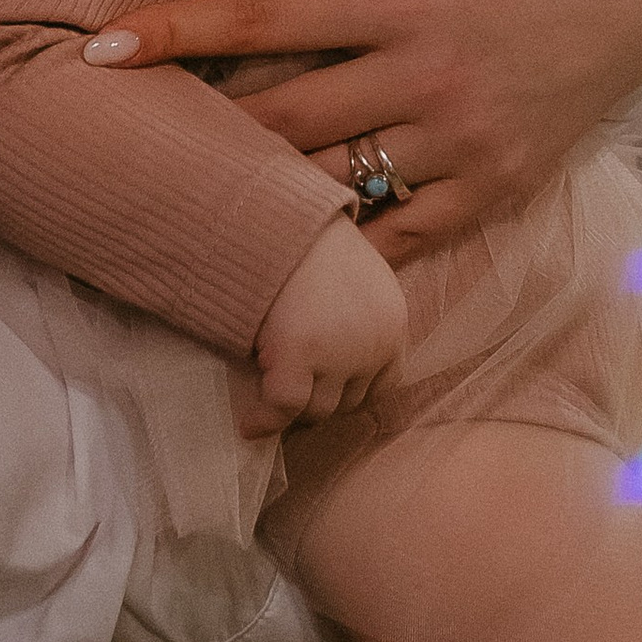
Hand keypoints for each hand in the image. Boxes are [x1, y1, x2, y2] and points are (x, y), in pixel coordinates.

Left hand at [84, 0, 641, 244]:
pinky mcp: (493, 190)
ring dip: (259, 191)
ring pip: (334, 186)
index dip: (176, 33)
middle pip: (283, 120)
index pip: (266, 21)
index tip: (98, 48)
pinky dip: (338, 244)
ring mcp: (463, 144)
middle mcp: (429, 77)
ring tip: (189, 190)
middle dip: (197, 130)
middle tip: (122, 135)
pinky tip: (283, 246)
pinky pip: (399, 235)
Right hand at [245, 215, 406, 432]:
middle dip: (321, 398)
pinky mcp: (297, 357)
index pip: (385, 383)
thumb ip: (359, 315)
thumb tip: (337, 350)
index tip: (325, 388)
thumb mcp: (357, 276)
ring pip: (317, 410)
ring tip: (267, 396)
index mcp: (393, 322)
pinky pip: (283, 407)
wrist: (276, 217)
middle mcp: (374, 343)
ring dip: (293, 408)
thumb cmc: (308, 240)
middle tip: (289, 390)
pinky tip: (248, 424)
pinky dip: (264, 421)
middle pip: (349, 401)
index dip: (353, 390)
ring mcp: (337, 354)